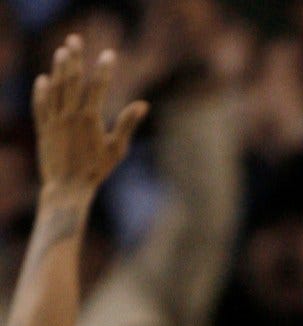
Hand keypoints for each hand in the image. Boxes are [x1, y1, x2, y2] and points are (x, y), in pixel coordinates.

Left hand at [33, 34, 147, 194]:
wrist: (67, 190)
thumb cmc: (95, 172)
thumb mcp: (116, 150)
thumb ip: (126, 124)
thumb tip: (143, 105)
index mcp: (89, 119)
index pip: (97, 86)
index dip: (104, 68)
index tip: (110, 55)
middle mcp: (69, 115)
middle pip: (71, 79)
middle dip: (74, 57)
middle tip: (75, 39)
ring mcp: (54, 121)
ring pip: (55, 88)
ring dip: (58, 68)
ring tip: (61, 52)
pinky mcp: (43, 129)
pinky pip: (40, 105)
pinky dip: (41, 91)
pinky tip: (43, 80)